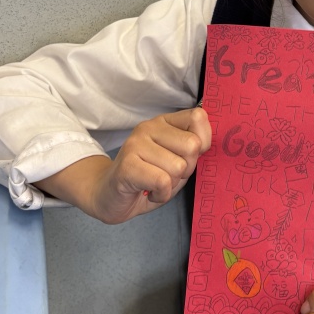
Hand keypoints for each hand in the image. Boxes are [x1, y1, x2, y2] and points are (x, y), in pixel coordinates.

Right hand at [88, 107, 210, 222]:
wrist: (109, 196)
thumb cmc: (148, 178)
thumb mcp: (177, 160)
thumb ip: (193, 148)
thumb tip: (205, 141)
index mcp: (164, 122)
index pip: (198, 117)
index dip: (203, 141)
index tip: (188, 157)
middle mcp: (149, 127)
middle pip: (192, 146)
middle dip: (187, 168)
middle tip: (168, 175)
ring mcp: (136, 144)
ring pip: (178, 167)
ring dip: (172, 184)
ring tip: (155, 184)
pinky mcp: (127, 165)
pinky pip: (162, 181)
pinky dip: (161, 194)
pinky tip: (149, 192)